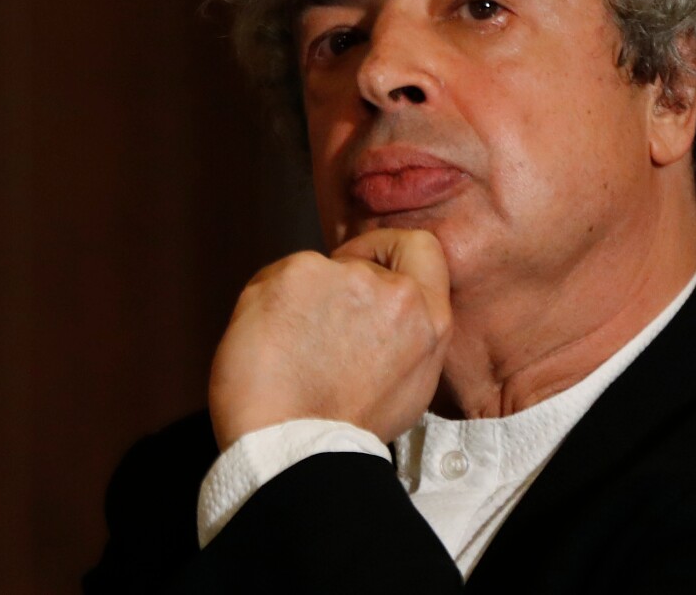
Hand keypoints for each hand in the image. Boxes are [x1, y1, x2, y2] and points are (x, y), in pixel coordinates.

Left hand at [208, 228, 452, 447]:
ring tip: (289, 350)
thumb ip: (409, 332)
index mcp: (429, 319)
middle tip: (316, 337)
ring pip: (315, 270)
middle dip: (337, 293)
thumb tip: (385, 308)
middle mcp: (395, 291)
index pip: (421, 247)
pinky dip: (267, 303)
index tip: (367, 265)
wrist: (293, 448)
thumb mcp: (412, 383)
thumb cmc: (344, 428)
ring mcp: (346, 277)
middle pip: (358, 265)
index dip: (388, 250)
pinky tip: (266, 342)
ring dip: (300, 302)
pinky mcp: (297, 273)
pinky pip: (275, 275)